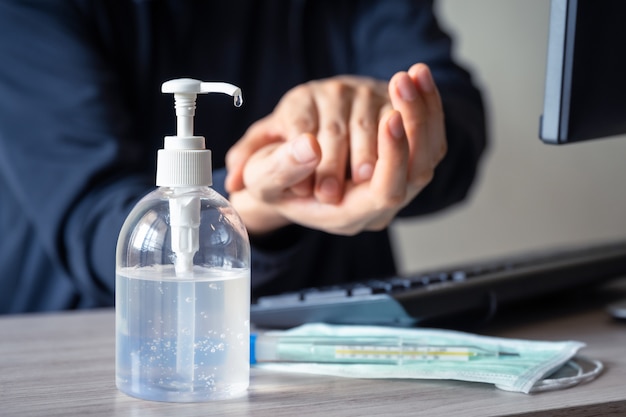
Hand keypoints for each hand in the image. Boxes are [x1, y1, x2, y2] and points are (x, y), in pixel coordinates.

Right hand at [226, 63, 446, 235]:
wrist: (280, 175)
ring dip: (419, 108)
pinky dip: (426, 105)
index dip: (393, 156)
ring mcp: (389, 183)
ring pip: (427, 151)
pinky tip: (419, 75)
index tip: (391, 117)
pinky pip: (428, 137)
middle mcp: (374, 205)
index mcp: (346, 217)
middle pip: (417, 172)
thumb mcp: (261, 178)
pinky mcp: (397, 160)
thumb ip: (282, 167)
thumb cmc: (270, 179)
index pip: (385, 193)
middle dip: (414, 124)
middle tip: (403, 82)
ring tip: (409, 73)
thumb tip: (309, 146)